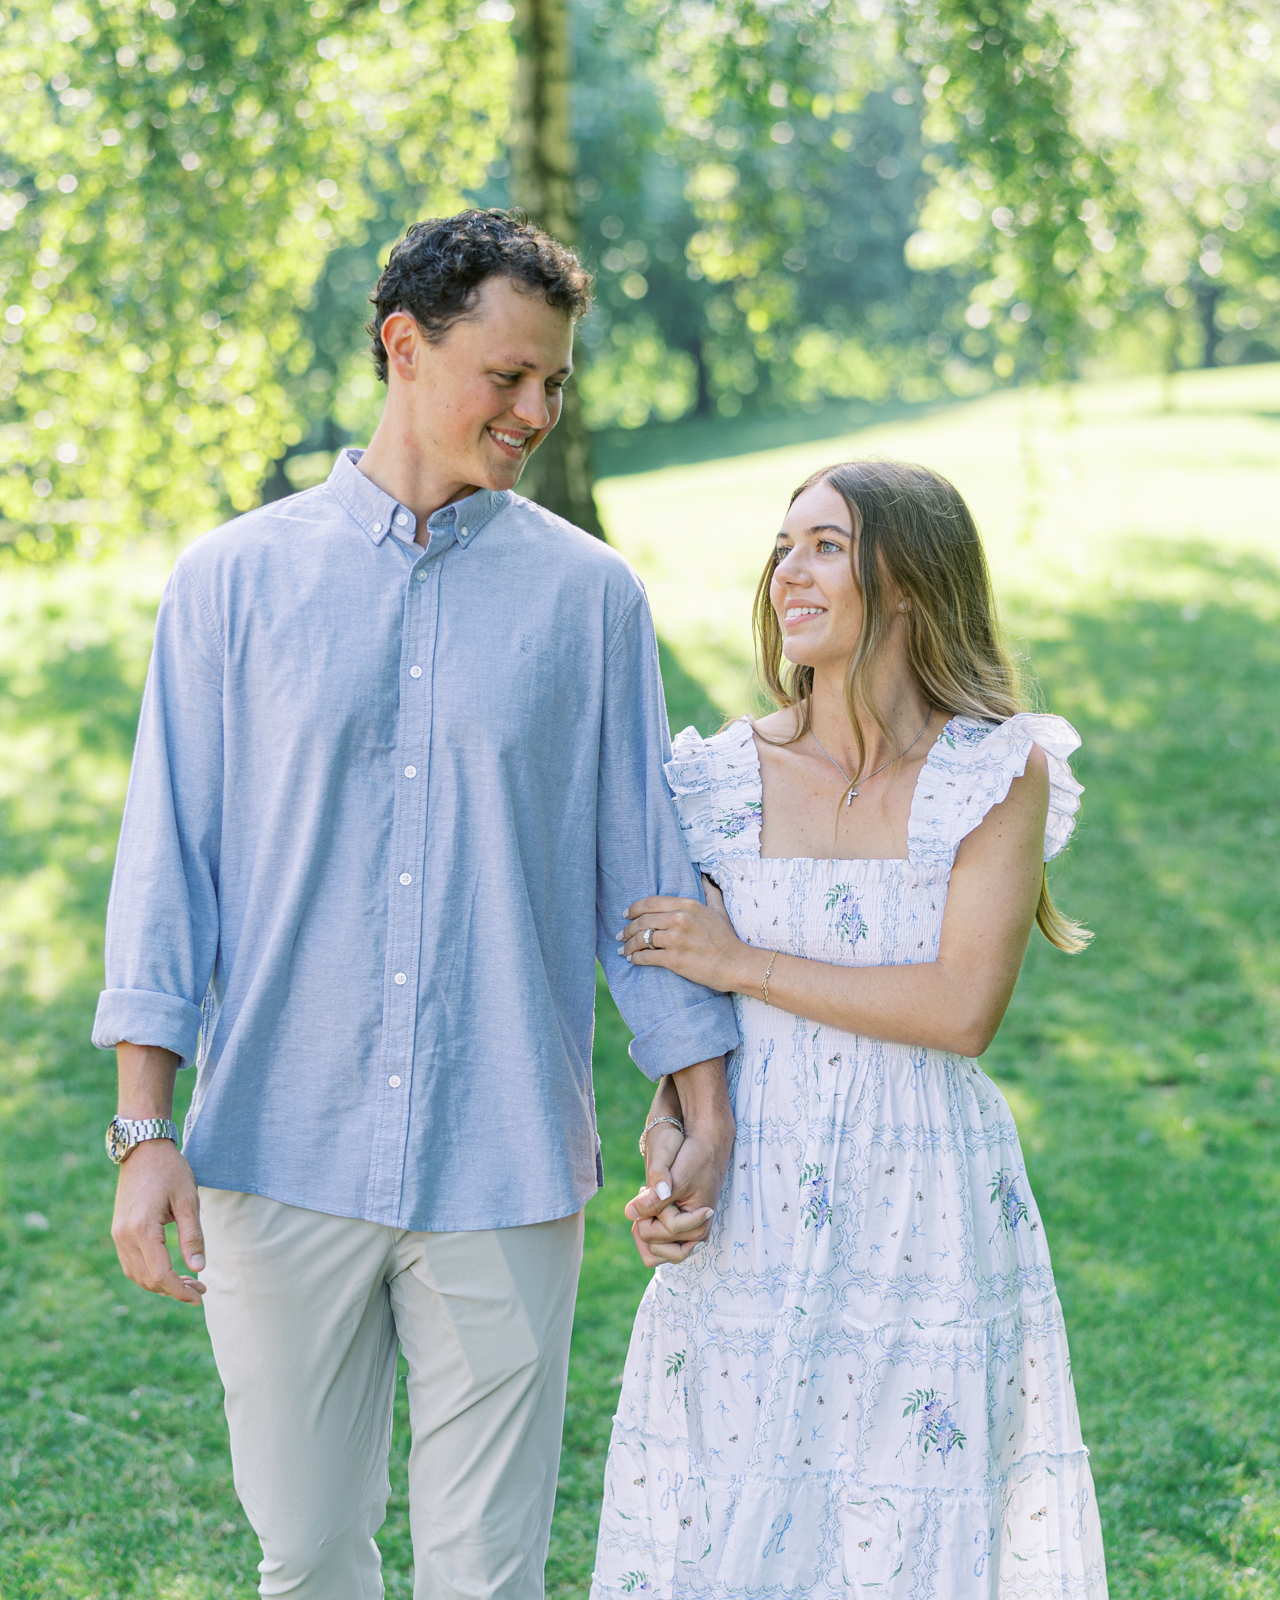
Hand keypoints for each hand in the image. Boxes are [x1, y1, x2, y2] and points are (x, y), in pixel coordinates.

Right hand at [111, 1139, 206, 1305]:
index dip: (181, 1290)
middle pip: (147, 1280)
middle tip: (200, 1289)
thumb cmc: (170, 1171)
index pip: (161, 1274)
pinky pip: (130, 1264)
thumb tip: (199, 1268)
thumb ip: (193, 1236)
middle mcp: (124, 1236)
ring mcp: (117, 1235)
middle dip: (174, 1290)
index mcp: (142, 1229)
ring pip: (136, 1275)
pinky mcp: (117, 1231)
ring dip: (161, 1284)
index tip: (200, 1297)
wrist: (143, 1149)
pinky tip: (169, 1270)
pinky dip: (148, 1273)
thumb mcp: (188, 1200)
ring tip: (188, 1281)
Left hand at [620, 879, 753, 993]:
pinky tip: (633, 960)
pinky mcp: (673, 959)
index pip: (650, 902)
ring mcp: (675, 939)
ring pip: (641, 939)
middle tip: (621, 935)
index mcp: (687, 905)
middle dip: (627, 929)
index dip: (633, 908)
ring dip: (628, 945)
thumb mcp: (719, 911)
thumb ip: (709, 893)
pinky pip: (646, 957)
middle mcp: (679, 919)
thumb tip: (705, 878)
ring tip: (624, 950)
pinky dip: (636, 959)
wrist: (737, 965)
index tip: (626, 914)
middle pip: (642, 921)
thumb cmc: (727, 939)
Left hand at [626, 1128, 729, 1265]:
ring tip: (650, 1200)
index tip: (662, 1187)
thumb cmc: (696, 1161)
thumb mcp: (676, 1177)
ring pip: (652, 1251)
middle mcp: (694, 1239)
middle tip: (652, 1192)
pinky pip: (655, 1245)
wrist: (706, 1150)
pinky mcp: (680, 1233)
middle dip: (645, 1218)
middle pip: (651, 1244)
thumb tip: (629, 1214)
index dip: (650, 1208)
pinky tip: (649, 1207)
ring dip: (644, 1226)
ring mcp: (687, 1238)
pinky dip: (647, 1227)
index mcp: (697, 1228)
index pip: (653, 1233)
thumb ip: (654, 1199)